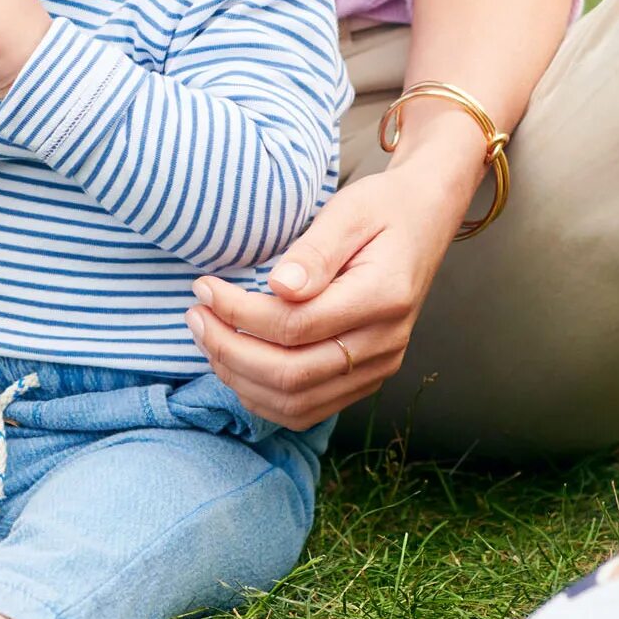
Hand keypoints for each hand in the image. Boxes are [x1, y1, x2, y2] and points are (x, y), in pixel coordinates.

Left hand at [184, 162, 470, 428]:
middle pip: (291, 374)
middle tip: (194, 316)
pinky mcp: (366, 378)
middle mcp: (385, 343)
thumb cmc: (382, 209)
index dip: (239, 314)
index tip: (204, 288)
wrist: (424, 220)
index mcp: (384, 297)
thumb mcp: (348, 212)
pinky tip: (235, 365)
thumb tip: (278, 287)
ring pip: (296, 403)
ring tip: (207, 339)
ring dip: (239, 378)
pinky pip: (308, 409)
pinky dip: (263, 397)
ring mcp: (379, 367)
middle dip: (229, 350)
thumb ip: (313, 252)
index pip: (295, 326)